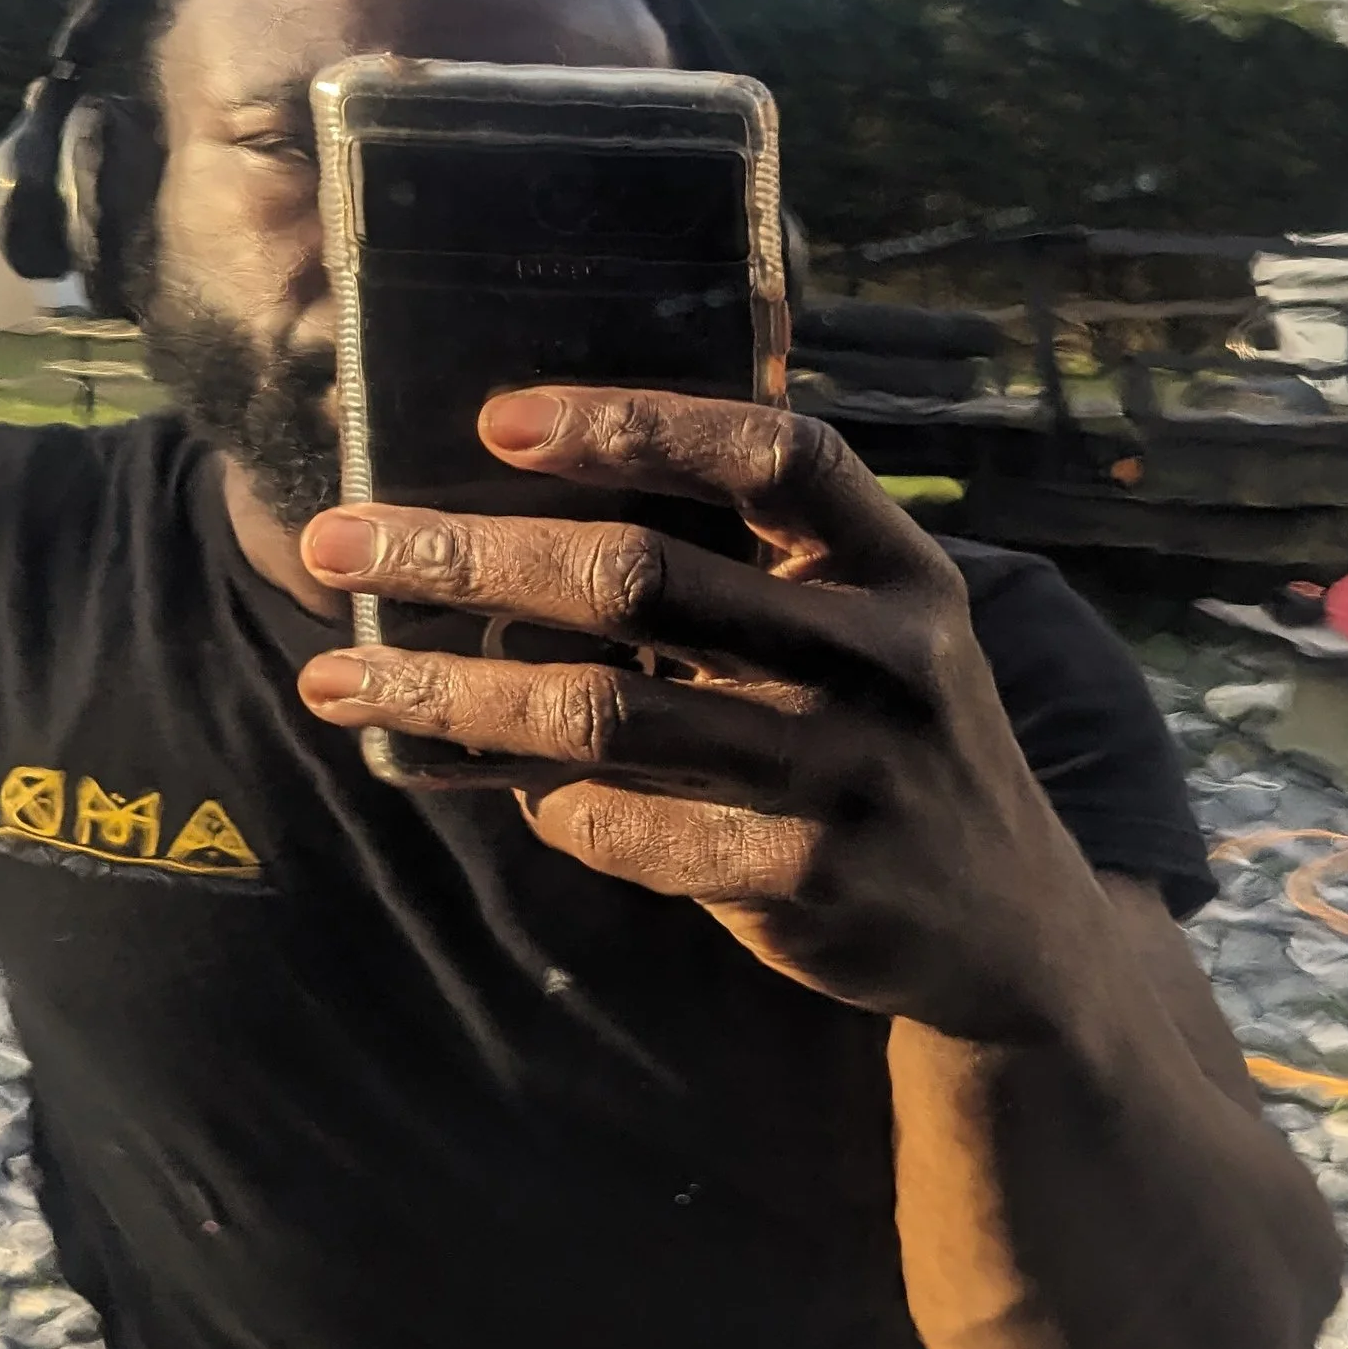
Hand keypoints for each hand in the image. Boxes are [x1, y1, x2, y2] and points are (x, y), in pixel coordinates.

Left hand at [295, 387, 1095, 1038]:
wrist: (1009, 930)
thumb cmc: (884, 741)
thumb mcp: (866, 631)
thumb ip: (747, 572)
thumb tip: (518, 513)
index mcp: (895, 564)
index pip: (769, 453)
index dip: (636, 423)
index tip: (496, 418)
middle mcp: (884, 654)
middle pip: (643, 578)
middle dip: (470, 554)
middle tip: (339, 544)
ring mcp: (852, 771)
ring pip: (605, 715)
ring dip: (452, 694)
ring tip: (339, 680)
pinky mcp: (814, 879)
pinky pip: (637, 832)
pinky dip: (552, 808)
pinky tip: (497, 785)